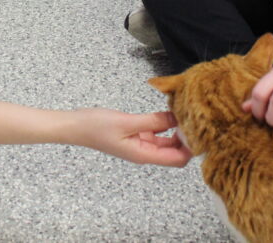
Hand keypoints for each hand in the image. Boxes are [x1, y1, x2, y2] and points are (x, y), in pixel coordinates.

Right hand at [72, 108, 191, 166]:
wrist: (75, 126)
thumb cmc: (96, 127)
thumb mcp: (127, 122)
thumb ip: (153, 121)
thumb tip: (176, 120)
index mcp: (144, 155)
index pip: (178, 159)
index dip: (190, 147)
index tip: (197, 129)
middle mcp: (145, 152)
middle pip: (176, 152)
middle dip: (187, 138)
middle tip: (194, 118)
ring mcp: (141, 144)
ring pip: (167, 142)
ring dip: (177, 130)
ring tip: (184, 113)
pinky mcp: (136, 135)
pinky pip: (157, 133)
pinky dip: (165, 125)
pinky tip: (169, 112)